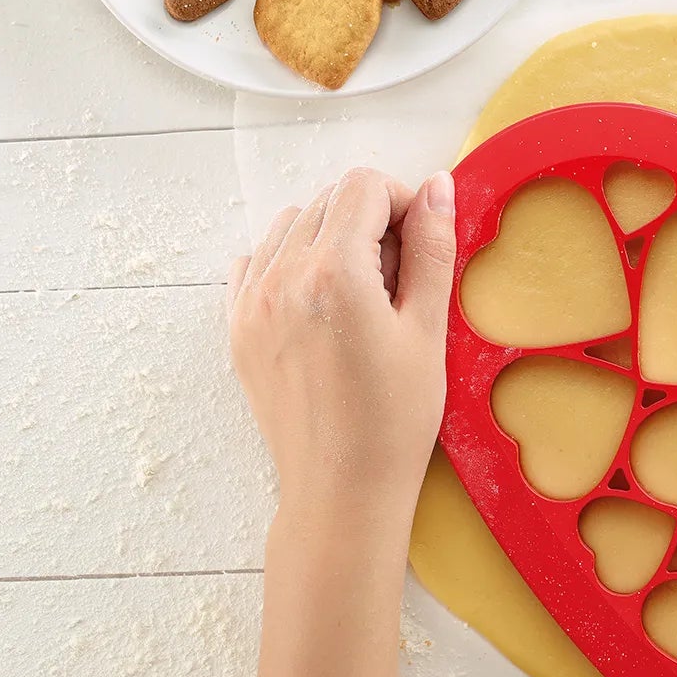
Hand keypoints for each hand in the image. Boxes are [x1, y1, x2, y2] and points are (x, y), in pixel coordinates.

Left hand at [229, 167, 456, 534]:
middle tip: (397, 277)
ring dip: (328, 237)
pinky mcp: (238, 329)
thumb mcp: (427, 330)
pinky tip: (318, 301)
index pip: (362, 187)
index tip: (420, 243)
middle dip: (368, 220)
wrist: (341, 490)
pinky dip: (288, 262)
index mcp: (333, 272)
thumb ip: (431, 249)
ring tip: (359, 292)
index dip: (402, 201)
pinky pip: (256, 262)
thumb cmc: (395, 418)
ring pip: (290, 225)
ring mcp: (251, 304)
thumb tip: (438, 186)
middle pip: (327, 200)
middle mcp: (282, 277)